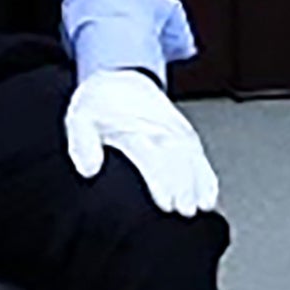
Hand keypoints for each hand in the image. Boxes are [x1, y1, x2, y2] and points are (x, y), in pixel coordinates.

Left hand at [62, 69, 220, 215]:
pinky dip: (206, 175)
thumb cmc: (99, 105)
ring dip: (199, 182)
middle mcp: (160, 128)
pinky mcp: (184, 134)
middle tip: (187, 211)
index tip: (166, 203)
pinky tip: (209, 194)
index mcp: (135, 127)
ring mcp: (175, 130)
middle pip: (178, 159)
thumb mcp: (79, 119)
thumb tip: (88, 169)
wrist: (119, 79)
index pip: (153, 156)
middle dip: (184, 186)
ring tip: (202, 206)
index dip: (161, 181)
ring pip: (193, 157)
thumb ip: (82, 143)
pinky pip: (200, 155)